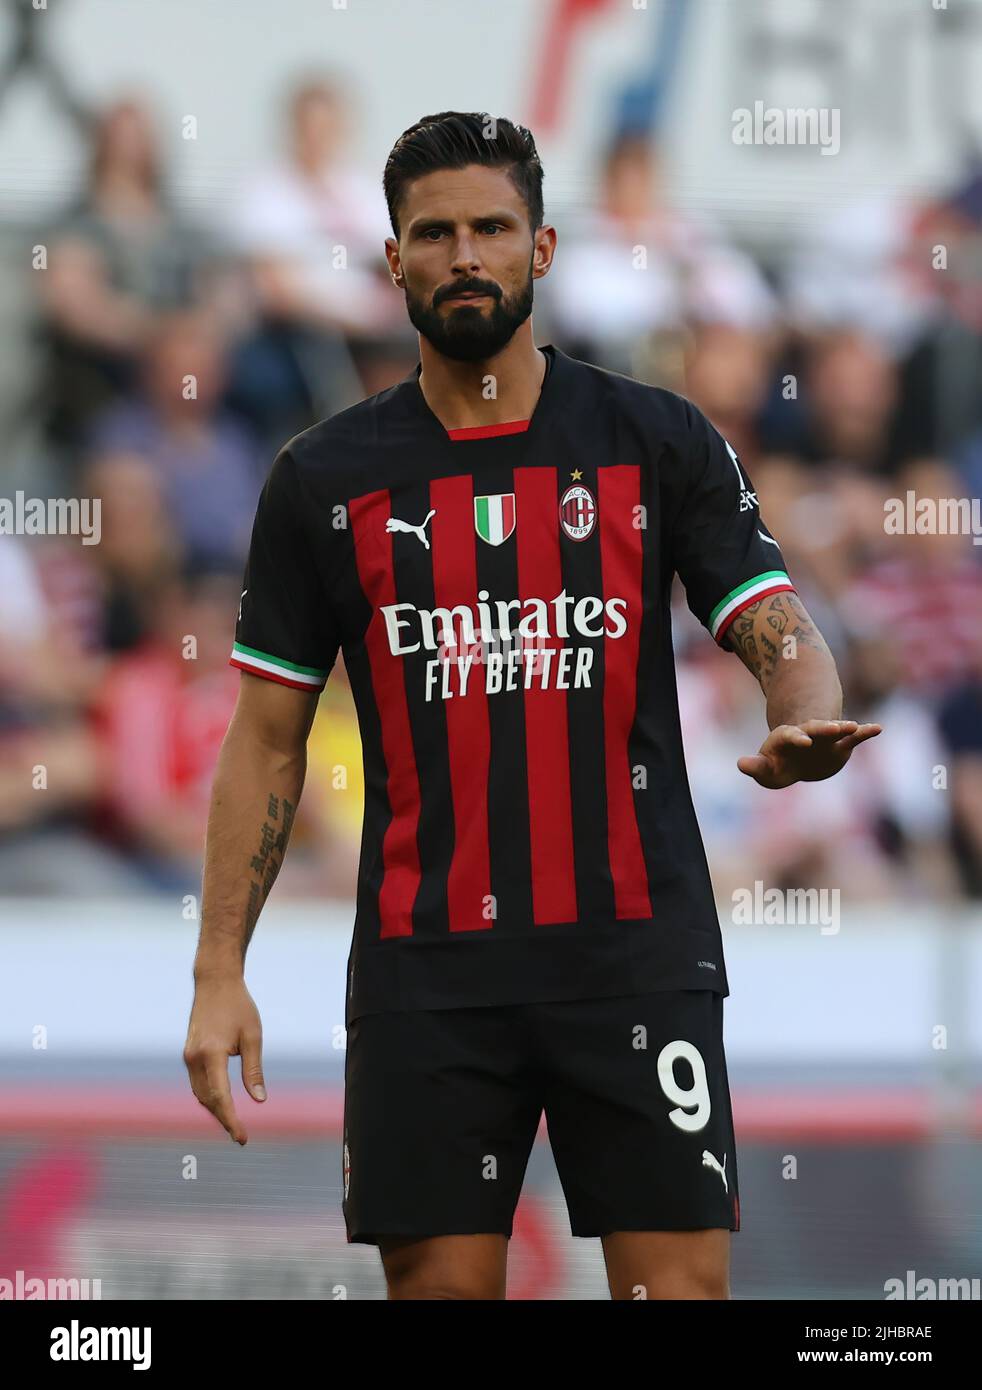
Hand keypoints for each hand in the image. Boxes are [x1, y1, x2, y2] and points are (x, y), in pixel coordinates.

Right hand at [184, 975, 265, 1144]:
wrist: (214, 982)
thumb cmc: (238, 1006)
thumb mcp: (252, 1036)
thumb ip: (253, 1070)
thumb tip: (259, 1100)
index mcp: (211, 1054)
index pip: (221, 1097)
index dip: (231, 1120)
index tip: (242, 1137)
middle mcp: (194, 1058)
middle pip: (208, 1100)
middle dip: (223, 1119)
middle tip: (241, 1135)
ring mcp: (188, 1056)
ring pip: (200, 1094)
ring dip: (215, 1109)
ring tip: (233, 1122)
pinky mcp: (188, 1053)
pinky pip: (197, 1083)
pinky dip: (209, 1096)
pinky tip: (222, 1102)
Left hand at [737, 718, 881, 788]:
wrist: (799, 761)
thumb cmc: (779, 766)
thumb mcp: (766, 770)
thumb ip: (756, 767)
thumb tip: (741, 763)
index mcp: (786, 739)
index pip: (789, 736)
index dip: (795, 738)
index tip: (803, 742)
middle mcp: (807, 735)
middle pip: (814, 728)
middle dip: (822, 728)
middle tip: (832, 728)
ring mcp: (825, 740)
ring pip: (835, 731)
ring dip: (843, 727)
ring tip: (855, 726)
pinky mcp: (840, 747)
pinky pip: (854, 739)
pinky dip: (864, 733)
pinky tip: (878, 728)